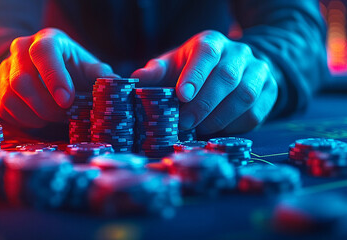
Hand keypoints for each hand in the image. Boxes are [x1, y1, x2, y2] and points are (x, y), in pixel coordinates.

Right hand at [0, 28, 117, 127]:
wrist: (43, 68)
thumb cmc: (71, 68)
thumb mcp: (87, 66)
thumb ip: (100, 73)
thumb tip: (113, 82)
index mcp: (46, 39)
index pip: (43, 53)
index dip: (54, 78)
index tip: (67, 101)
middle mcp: (19, 50)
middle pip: (22, 80)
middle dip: (46, 106)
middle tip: (66, 116)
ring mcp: (4, 69)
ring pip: (10, 97)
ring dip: (36, 115)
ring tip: (55, 118)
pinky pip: (4, 109)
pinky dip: (25, 120)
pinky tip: (41, 119)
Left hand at [132, 30, 277, 133]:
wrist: (237, 66)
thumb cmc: (197, 68)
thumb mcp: (176, 63)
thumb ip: (158, 71)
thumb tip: (136, 79)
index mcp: (212, 43)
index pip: (206, 53)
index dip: (195, 75)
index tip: (181, 96)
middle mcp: (239, 53)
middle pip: (227, 77)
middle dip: (204, 105)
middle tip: (184, 123)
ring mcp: (259, 72)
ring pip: (245, 97)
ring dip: (219, 118)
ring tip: (199, 130)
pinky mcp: (269, 92)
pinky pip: (256, 114)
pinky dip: (234, 126)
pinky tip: (217, 130)